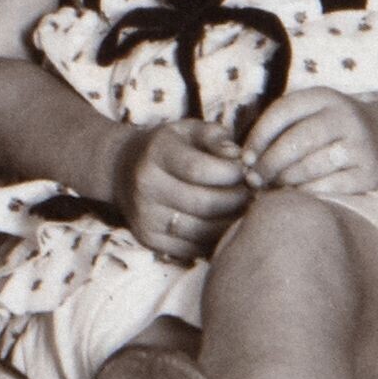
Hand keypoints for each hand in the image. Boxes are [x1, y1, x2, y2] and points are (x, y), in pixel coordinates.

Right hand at [112, 113, 256, 261]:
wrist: (124, 168)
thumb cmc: (169, 147)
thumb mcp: (189, 130)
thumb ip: (217, 137)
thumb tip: (241, 157)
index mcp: (156, 152)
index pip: (200, 169)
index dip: (233, 173)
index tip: (247, 172)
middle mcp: (145, 185)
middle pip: (204, 204)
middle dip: (238, 201)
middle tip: (253, 196)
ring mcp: (144, 215)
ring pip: (202, 231)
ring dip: (231, 224)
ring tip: (242, 211)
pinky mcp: (148, 239)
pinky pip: (194, 248)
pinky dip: (215, 240)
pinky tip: (223, 225)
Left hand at [245, 91, 377, 201]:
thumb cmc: (333, 127)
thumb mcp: (313, 111)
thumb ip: (282, 125)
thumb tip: (244, 158)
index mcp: (324, 97)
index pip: (282, 112)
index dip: (258, 136)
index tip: (245, 157)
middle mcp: (345, 118)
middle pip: (297, 141)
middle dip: (268, 163)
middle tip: (253, 179)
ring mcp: (360, 146)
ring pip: (312, 166)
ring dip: (284, 180)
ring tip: (269, 188)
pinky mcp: (369, 173)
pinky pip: (330, 186)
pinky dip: (307, 193)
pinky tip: (294, 195)